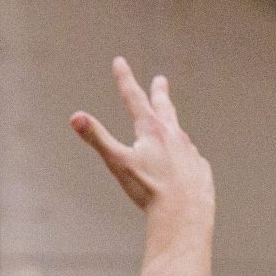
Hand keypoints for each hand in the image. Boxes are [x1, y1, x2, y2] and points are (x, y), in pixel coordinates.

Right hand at [72, 58, 215, 236]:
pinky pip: (192, 159)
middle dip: (159, 93)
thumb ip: (97, 138)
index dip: (124, 79)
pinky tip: (183, 165)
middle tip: (160, 80)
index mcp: (152, 129)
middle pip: (164, 108)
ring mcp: (190, 152)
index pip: (134, 98)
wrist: (185, 213)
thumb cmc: (149, 189)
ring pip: (180, 134)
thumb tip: (75, 117)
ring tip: (170, 125)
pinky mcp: (200, 170)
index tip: (119, 61)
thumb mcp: (118, 162)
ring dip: (173, 126)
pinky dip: (185, 157)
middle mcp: (174, 135)